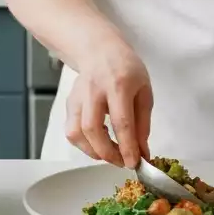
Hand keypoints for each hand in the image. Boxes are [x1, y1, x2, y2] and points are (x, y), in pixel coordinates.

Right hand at [64, 39, 152, 168]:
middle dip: (108, 153)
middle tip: (122, 162)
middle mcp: (95, 91)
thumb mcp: (144, 91)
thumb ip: (143, 123)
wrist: (100, 50)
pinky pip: (71, 131)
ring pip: (77, 133)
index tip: (134, 164)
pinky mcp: (69, 103)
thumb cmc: (127, 70)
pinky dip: (83, 144)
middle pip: (93, 129)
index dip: (127, 147)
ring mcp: (78, 97)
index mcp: (119, 85)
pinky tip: (98, 143)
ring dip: (94, 152)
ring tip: (111, 154)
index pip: (121, 122)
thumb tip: (143, 152)